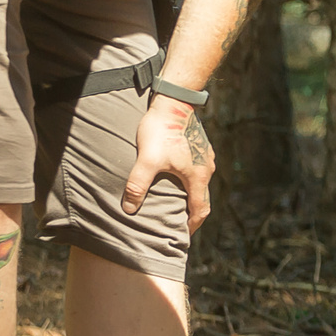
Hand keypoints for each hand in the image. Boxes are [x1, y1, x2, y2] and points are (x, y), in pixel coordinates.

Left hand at [124, 98, 214, 232]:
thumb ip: (138, 186)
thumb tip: (129, 209)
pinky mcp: (200, 145)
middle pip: (202, 197)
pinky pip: (198, 169)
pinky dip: (189, 180)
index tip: (183, 234)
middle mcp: (206, 168)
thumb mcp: (147, 160)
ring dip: (190, 195)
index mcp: (197, 176)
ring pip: (200, 183)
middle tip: (178, 222)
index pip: (200, 210)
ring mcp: (205, 156)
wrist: (174, 101)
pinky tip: (175, 177)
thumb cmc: (161, 130)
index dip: (192, 225)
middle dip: (191, 212)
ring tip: (176, 201)